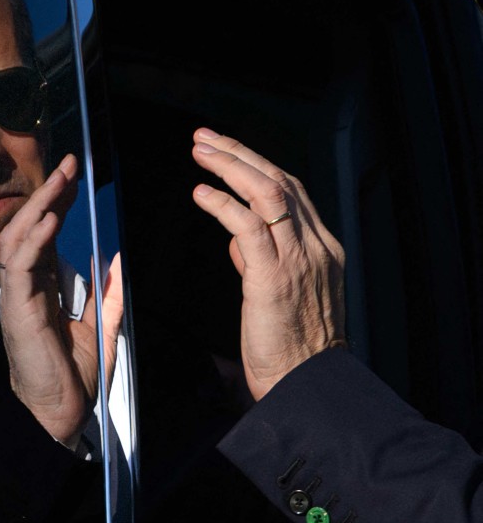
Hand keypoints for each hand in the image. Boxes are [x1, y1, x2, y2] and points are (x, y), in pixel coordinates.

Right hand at [0, 153, 123, 447]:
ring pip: (18, 238)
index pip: (46, 233)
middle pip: (30, 227)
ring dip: (38, 206)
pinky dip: (34, 239)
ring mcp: (16, 295)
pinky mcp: (16, 309)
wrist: (62, 414)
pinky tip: (51, 218)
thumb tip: (117, 259)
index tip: (73, 175)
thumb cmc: (74, 377)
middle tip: (68, 164)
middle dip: (47, 194)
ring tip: (59, 180)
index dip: (58, 202)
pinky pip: (20, 265)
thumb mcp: (101, 327)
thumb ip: (107, 294)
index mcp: (42, 287)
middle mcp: (25, 285)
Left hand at [190, 128, 344, 400]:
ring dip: (230, 166)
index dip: (256, 164)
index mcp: (321, 249)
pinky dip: (223, 204)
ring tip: (201, 151)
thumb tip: (237, 239)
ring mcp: (299, 259)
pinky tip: (202, 193)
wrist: (306, 384)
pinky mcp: (275, 276)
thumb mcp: (279, 294)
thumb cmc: (290, 347)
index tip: (226, 149)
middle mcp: (315, 247)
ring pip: (268, 192)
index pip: (291, 190)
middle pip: (279, 180)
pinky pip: (249, 226)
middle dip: (239, 153)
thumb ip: (261, 261)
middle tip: (205, 137)